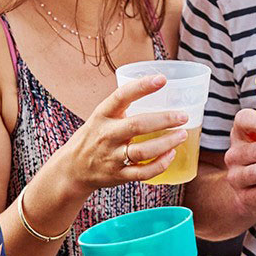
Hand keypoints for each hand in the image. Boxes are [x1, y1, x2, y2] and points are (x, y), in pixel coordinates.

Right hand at [51, 75, 186, 195]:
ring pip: (143, 151)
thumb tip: (160, 90)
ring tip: (182, 135)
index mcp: (102, 115)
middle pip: (137, 125)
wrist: (73, 168)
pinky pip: (143, 172)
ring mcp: (112, 157)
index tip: (162, 79)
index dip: (142, 87)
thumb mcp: (102, 117)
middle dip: (164, 120)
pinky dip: (160, 164)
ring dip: (166, 143)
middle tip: (183, 116)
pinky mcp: (118, 175)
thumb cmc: (95, 136)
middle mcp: (106, 135)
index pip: (121, 96)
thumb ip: (124, 107)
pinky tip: (171, 155)